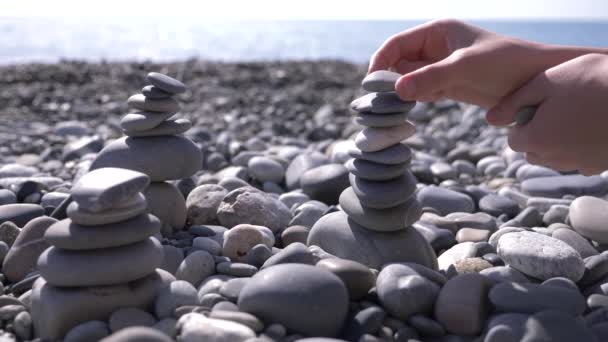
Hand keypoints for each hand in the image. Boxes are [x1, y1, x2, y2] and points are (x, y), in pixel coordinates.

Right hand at [369, 19, 603, 107]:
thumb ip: (430, 77)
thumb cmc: (505, 63)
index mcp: (437, 32)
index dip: (380, 62)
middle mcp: (435, 48)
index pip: (396, 44)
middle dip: (389, 80)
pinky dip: (415, 100)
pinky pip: (421, 92)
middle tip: (380, 102)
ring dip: (401, 92)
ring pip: (408, 79)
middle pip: (398, 63)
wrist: (535, 80)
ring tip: (394, 108)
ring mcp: (440, 67)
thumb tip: (397, 89)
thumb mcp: (465, 68)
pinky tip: (415, 107)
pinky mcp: (448, 86)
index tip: (371, 84)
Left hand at [486, 54, 607, 174]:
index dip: (525, 120)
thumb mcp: (546, 82)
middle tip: (562, 107)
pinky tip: (594, 126)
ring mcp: (580, 165)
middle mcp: (555, 159)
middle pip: (534, 151)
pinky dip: (582, 147)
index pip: (515, 139)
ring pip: (556, 157)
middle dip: (539, 132)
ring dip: (559, 140)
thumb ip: (514, 102)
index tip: (542, 103)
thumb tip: (489, 119)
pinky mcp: (600, 165)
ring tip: (579, 114)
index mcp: (536, 140)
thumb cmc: (593, 81)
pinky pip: (580, 160)